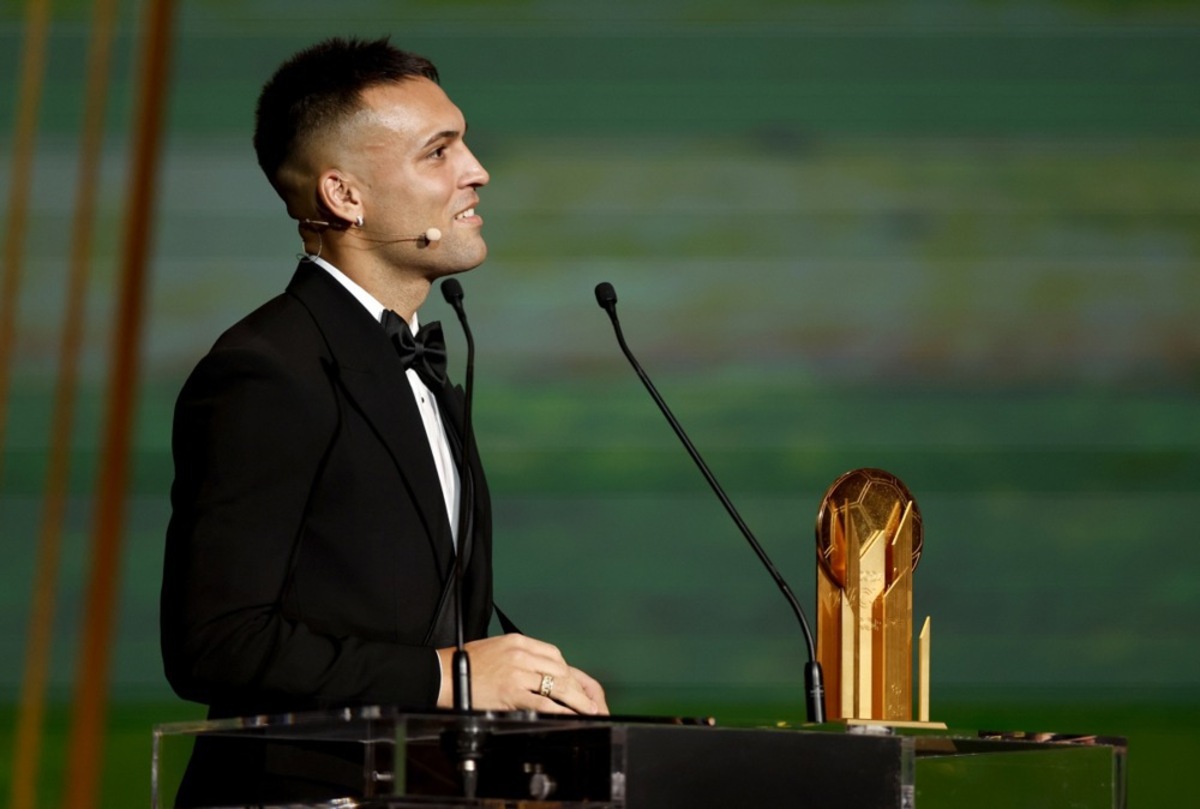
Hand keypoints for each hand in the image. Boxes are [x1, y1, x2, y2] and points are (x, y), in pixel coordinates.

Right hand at [436, 634, 608, 715]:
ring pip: (557, 684)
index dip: (572, 673)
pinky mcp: (512, 690)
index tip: (580, 686)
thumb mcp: (498, 650)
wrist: (444, 674)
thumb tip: (542, 674)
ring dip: (577, 700)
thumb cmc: (467, 665)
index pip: (555, 655)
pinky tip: (568, 715)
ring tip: (588, 711)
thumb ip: (521, 659)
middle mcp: (521, 653)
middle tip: (591, 703)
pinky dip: (559, 709)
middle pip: (561, 669)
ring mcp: (517, 671)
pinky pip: (543, 700)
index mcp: (519, 642)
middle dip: (579, 689)